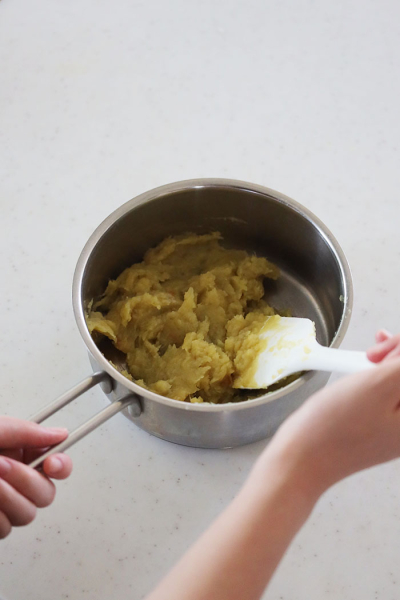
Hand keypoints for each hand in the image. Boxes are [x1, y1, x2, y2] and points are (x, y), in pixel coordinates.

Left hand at [0, 417, 72, 538]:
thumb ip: (26, 431)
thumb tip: (61, 433)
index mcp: (20, 454)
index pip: (57, 464)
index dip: (62, 465)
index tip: (52, 463)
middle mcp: (16, 481)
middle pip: (46, 494)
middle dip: (25, 481)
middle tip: (1, 466)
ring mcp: (6, 505)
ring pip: (27, 514)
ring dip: (7, 498)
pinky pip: (6, 529)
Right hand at [259, 329, 399, 499]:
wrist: (302, 458)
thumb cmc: (335, 426)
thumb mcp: (378, 385)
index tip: (383, 347)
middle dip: (397, 355)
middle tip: (373, 353)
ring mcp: (392, 428)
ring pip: (397, 383)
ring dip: (386, 363)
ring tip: (365, 359)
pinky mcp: (375, 426)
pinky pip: (386, 394)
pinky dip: (376, 376)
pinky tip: (361, 370)